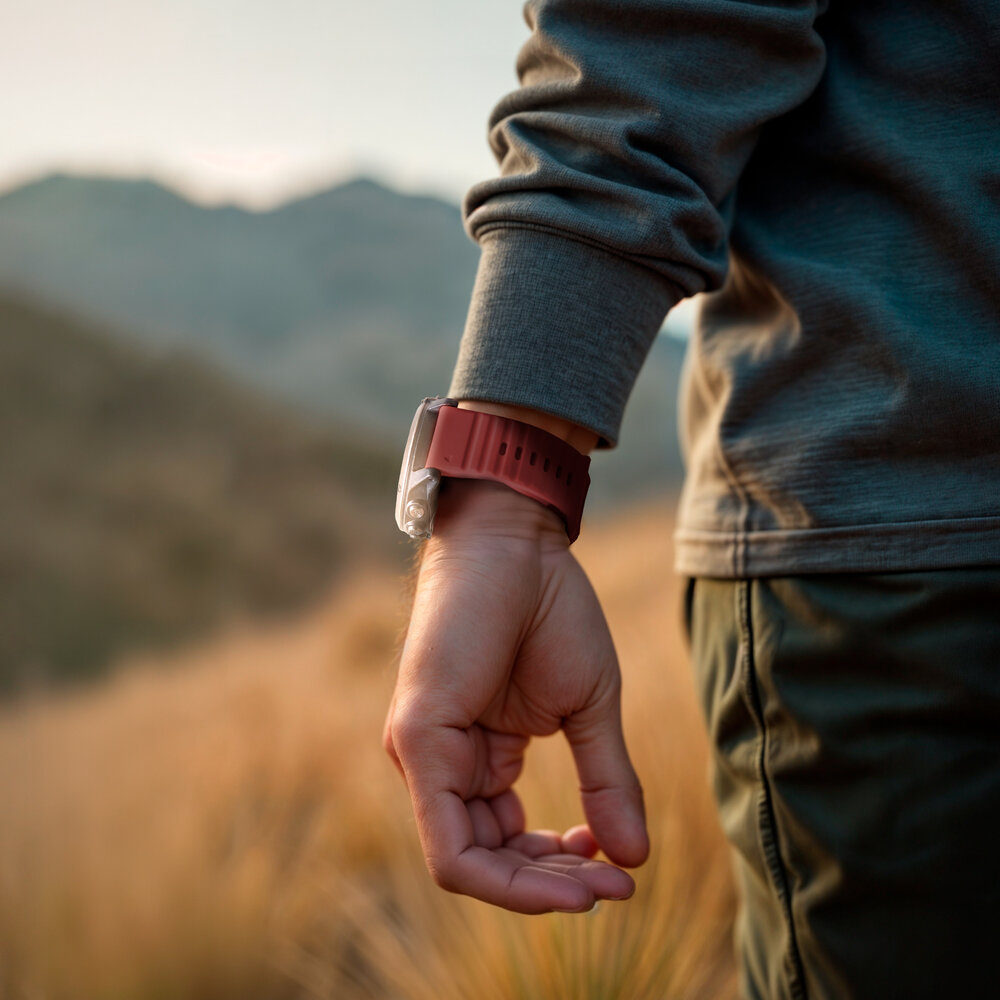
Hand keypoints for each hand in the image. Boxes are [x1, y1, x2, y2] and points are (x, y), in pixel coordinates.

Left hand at [384, 478, 648, 913]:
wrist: (517, 540)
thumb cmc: (550, 609)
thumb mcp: (588, 707)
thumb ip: (605, 782)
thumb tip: (634, 860)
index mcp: (477, 755)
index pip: (506, 842)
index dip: (561, 872)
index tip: (622, 877)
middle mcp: (441, 761)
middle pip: (488, 858)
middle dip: (552, 886)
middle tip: (615, 893)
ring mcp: (422, 751)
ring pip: (467, 860)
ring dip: (534, 888)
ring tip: (597, 887)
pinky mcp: (417, 737)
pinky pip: (448, 840)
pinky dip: (502, 875)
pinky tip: (565, 875)